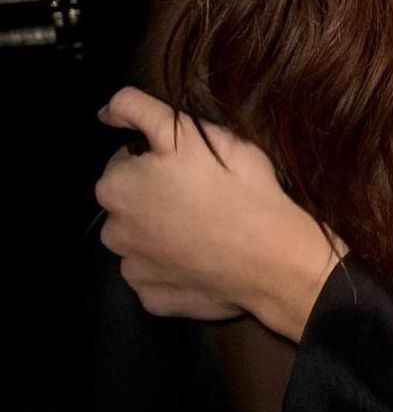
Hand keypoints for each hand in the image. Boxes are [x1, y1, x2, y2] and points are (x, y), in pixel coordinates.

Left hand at [94, 86, 344, 327]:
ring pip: (142, 240)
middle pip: (131, 202)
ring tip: (205, 225)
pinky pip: (157, 276)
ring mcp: (134, 271)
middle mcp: (113, 232)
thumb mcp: (188, 131)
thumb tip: (105, 111)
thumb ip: (140, 111)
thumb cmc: (231, 184)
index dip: (157, 156)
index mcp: (116, 188)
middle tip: (202, 190)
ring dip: (162, 232)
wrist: (269, 254)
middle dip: (156, 194)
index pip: (126, 161)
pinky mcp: (154, 300)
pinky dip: (173, 267)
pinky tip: (202, 258)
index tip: (190, 163)